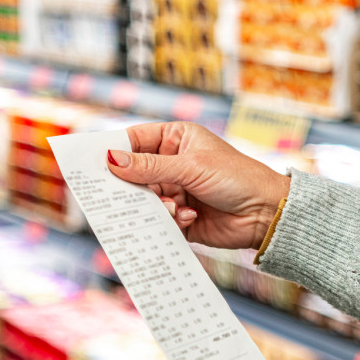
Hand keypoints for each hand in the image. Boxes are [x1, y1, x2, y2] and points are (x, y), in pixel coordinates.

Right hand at [108, 122, 290, 249]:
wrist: (265, 214)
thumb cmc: (237, 178)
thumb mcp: (191, 167)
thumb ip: (149, 167)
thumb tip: (112, 159)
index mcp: (176, 139)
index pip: (135, 140)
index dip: (114, 150)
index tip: (93, 161)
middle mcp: (173, 164)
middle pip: (134, 173)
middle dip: (132, 185)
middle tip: (122, 194)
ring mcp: (175, 191)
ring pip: (145, 199)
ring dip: (155, 205)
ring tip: (172, 207)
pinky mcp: (179, 218)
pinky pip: (158, 220)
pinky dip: (168, 220)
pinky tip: (188, 218)